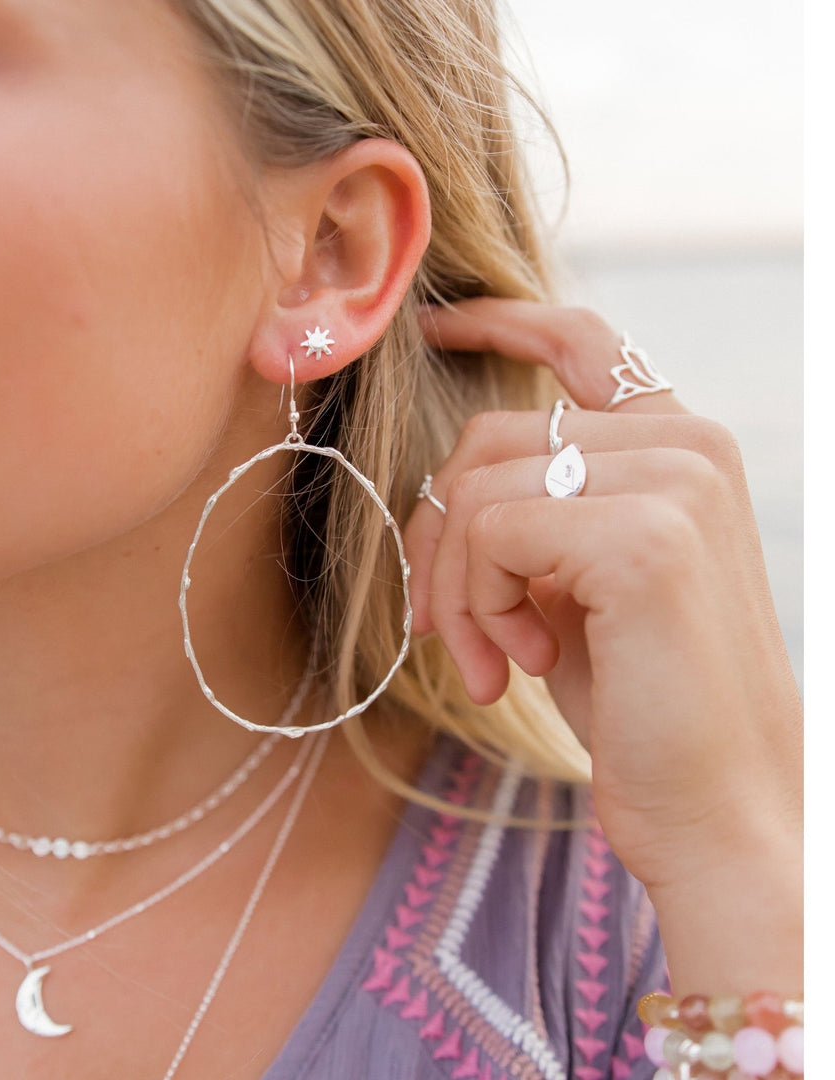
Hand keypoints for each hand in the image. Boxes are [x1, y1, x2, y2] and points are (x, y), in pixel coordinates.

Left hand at [405, 298, 801, 893]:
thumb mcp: (573, 587)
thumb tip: (444, 485)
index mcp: (678, 448)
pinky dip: (474, 605)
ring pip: (477, 488)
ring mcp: (676, 481)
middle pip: (488, 440)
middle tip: (451, 633)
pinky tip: (516, 664)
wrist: (715, 808)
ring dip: (456, 589)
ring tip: (491, 661)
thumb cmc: (637, 700)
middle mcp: (687, 444)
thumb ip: (533, 516)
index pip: (583, 341)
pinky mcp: (646, 536)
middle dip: (441, 541)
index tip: (433, 325)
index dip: (502, 321)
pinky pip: (489, 534)